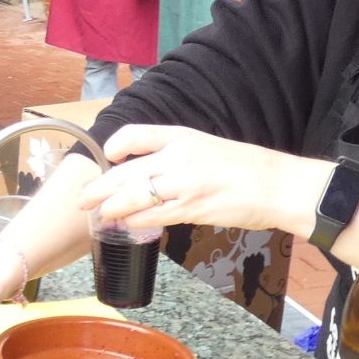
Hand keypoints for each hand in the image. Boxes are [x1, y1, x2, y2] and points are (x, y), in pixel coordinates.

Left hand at [79, 123, 318, 236]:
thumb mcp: (204, 147)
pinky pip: (155, 216)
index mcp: (182, 137)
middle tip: (82, 199)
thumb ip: (174, 155)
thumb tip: (144, 172)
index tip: (107, 154)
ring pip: (136, 196)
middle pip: (128, 171)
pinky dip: (136, 221)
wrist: (276, 185)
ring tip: (99, 214)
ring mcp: (184, 184)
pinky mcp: (192, 209)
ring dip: (113, 207)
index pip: (138, 134)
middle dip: (100, 187)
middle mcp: (179, 157)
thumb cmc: (243, 168)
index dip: (117, 144)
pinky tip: (127, 224)